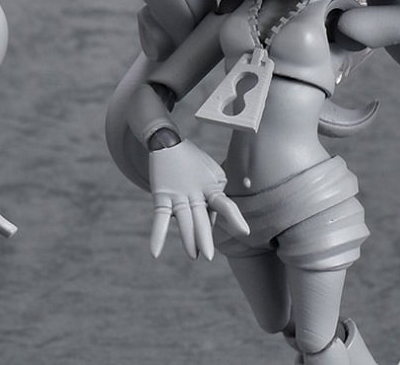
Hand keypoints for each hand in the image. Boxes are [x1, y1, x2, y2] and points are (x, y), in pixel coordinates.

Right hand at [149, 140, 248, 260]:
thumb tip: (214, 222)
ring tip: (193, 255)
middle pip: (201, 217)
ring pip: (183, 220)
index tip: (244, 232)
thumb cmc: (196, 163)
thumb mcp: (214, 175)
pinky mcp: (161, 197)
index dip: (234, 218)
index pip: (224, 205)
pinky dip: (157, 236)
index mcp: (212, 187)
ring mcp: (177, 195)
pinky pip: (159, 219)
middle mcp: (195, 193)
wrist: (168, 143)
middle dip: (204, 237)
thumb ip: (216, 198)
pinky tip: (155, 253)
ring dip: (188, 239)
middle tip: (209, 256)